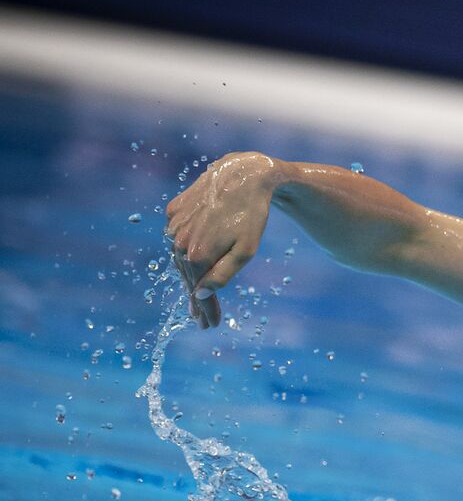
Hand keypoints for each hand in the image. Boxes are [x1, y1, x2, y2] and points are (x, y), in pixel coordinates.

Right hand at [163, 151, 282, 328]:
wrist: (244, 175)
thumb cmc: (251, 216)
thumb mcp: (245, 251)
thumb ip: (222, 275)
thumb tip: (200, 296)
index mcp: (196, 255)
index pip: (197, 292)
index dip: (205, 311)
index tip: (209, 326)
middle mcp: (178, 241)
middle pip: (187, 277)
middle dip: (197, 299)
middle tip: (204, 320)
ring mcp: (173, 224)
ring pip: (179, 257)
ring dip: (189, 276)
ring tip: (198, 295)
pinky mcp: (173, 210)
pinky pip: (177, 237)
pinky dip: (184, 250)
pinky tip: (191, 260)